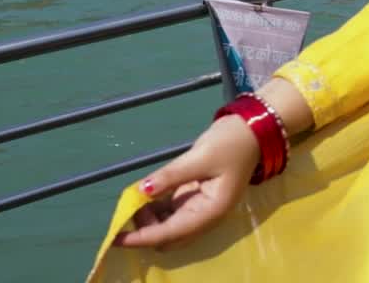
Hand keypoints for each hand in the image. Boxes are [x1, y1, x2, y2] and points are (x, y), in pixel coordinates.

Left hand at [112, 115, 258, 249]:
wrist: (253, 130)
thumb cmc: (231, 143)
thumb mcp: (200, 157)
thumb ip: (171, 176)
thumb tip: (141, 191)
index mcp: (212, 211)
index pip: (171, 233)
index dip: (142, 237)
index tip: (115, 237)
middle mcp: (207, 216)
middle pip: (170, 238)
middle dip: (145, 230)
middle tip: (127, 210)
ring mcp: (202, 209)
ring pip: (169, 227)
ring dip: (150, 220)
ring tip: (135, 200)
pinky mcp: (197, 199)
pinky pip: (172, 213)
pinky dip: (156, 210)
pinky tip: (146, 196)